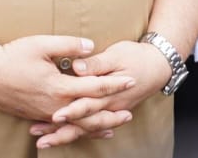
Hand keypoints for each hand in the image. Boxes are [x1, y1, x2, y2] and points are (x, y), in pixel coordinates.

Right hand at [0, 35, 136, 125]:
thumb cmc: (12, 56)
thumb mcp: (41, 44)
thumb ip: (68, 44)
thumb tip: (90, 46)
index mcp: (60, 86)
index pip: (94, 86)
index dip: (114, 83)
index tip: (130, 80)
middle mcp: (56, 105)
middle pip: (90, 115)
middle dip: (111, 114)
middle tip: (129, 113)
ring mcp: (46, 113)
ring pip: (77, 126)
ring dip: (97, 126)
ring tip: (113, 127)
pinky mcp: (37, 116)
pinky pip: (63, 128)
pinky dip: (78, 130)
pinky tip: (83, 130)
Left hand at [31, 39, 168, 145]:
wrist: (157, 67)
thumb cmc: (135, 57)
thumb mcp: (116, 55)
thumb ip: (96, 63)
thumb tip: (77, 67)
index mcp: (109, 93)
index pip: (87, 104)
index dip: (70, 111)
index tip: (54, 116)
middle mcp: (108, 106)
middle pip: (82, 123)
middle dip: (61, 132)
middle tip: (40, 138)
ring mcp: (108, 111)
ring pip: (84, 129)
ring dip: (64, 135)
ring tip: (43, 141)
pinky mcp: (107, 111)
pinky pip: (90, 127)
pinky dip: (76, 133)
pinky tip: (61, 136)